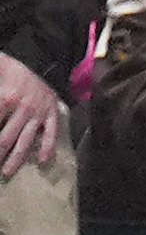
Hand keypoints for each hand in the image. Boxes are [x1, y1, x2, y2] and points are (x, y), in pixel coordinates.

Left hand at [0, 50, 64, 178]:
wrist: (39, 61)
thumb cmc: (11, 69)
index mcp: (6, 99)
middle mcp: (23, 110)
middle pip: (5, 138)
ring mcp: (38, 114)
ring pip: (25, 141)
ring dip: (15, 159)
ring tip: (6, 172)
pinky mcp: (51, 115)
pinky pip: (51, 134)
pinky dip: (47, 148)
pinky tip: (41, 161)